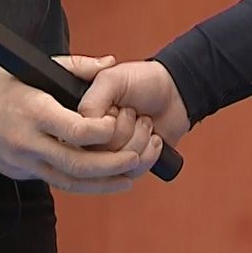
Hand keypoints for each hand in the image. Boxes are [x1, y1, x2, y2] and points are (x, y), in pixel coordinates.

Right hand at [0, 55, 140, 193]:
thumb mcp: (30, 65)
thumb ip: (74, 66)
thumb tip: (108, 63)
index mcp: (33, 111)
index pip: (79, 131)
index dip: (105, 131)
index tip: (117, 122)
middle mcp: (27, 142)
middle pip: (79, 165)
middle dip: (114, 165)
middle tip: (137, 158)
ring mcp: (20, 161)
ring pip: (69, 183)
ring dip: (103, 184)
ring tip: (128, 179)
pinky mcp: (17, 172)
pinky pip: (54, 182)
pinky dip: (80, 183)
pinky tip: (99, 179)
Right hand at [60, 59, 162, 178]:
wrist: (173, 92)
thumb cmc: (141, 81)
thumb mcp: (112, 79)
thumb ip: (91, 100)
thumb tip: (84, 127)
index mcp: (79, 116)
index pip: (78, 138)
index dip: (102, 127)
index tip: (116, 109)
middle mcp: (89, 138)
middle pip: (97, 156)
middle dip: (125, 131)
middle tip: (132, 113)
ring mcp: (108, 155)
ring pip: (116, 167)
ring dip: (139, 140)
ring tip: (144, 122)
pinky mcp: (127, 168)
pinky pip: (132, 173)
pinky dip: (149, 154)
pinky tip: (152, 138)